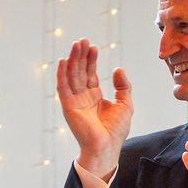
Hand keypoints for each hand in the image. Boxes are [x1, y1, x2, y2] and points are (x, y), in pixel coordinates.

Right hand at [56, 39, 132, 175]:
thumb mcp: (125, 103)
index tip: (92, 47)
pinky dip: (62, 74)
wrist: (107, 147)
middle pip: (79, 71)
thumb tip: (118, 68)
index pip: (90, 74)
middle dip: (81, 56)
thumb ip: (123, 86)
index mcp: (94, 96)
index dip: (91, 60)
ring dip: (73, 60)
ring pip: (72, 76)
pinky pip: (63, 87)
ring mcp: (74, 101)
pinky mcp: (68, 106)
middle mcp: (82, 97)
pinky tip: (63, 61)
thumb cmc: (115, 131)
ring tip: (76, 45)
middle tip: (82, 40)